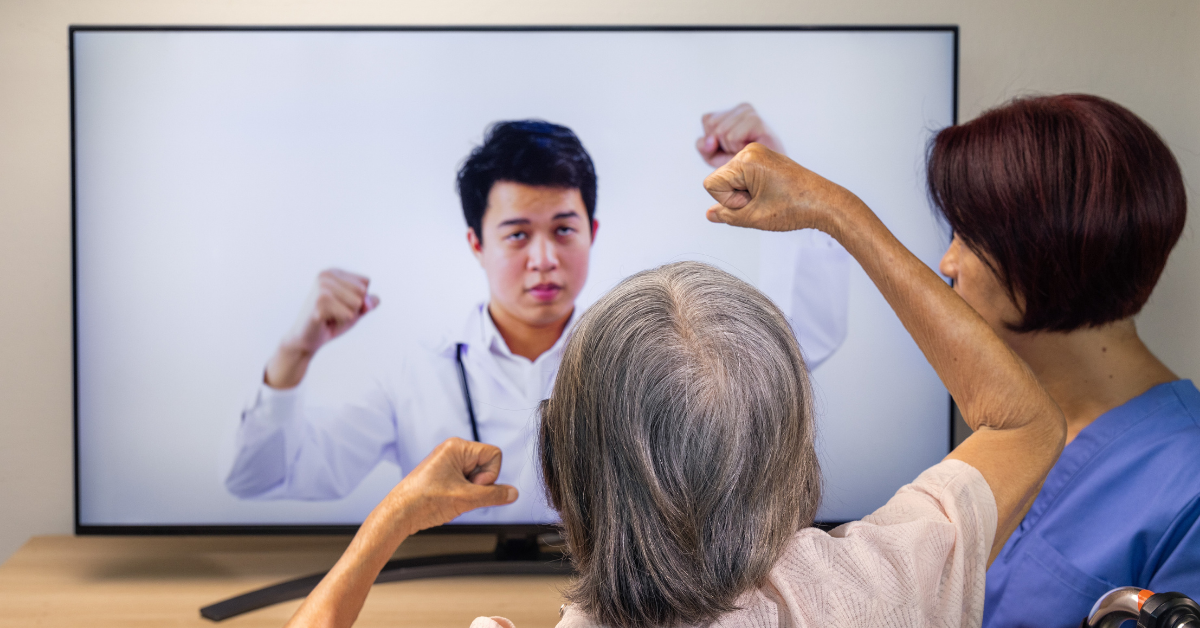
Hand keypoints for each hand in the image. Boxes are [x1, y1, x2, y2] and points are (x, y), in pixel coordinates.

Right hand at [266, 269, 379, 387]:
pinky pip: (349, 314)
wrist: (307, 339)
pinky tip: (326, 322)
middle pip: (362, 292)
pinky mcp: (319, 303)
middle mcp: (326, 275)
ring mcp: (321, 288)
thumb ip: (368, 303)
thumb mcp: (355, 310)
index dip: (359, 299)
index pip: (365, 282)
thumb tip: (374, 300)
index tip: (340, 304)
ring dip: (348, 316)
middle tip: (335, 313)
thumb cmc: (331, 322)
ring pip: (357, 303)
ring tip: (331, 317)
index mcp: (334, 272)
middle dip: (354, 308)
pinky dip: (342, 322)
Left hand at [282, 438, 516, 627]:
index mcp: (457, 446)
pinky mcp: (443, 474)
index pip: (494, 454)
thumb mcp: (466, 499)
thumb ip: (495, 495)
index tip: (472, 486)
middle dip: (480, 483)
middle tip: (460, 494)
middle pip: (486, 464)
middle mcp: (452, 450)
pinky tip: (448, 501)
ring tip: (451, 499)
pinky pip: (466, 482)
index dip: (490, 474)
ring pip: (476, 475)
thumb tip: (513, 493)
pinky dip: (463, 493)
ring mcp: (447, 462)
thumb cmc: (425, 502)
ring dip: (470, 491)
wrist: (398, 514)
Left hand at [696, 103, 785, 167]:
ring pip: (721, 131)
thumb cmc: (742, 164)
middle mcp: (743, 108)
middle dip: (721, 144)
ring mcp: (751, 113)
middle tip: (740, 150)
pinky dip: (737, 149)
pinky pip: (732, 137)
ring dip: (730, 148)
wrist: (767, 176)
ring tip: (746, 150)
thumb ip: (703, 147)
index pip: (707, 119)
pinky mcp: (757, 121)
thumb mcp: (714, 157)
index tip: (731, 148)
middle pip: (712, 124)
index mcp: (734, 111)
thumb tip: (710, 141)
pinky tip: (750, 149)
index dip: (713, 140)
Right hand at [704, 143, 862, 234]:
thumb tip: (710, 214)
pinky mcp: (765, 159)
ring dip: (743, 194)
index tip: (751, 203)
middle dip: (735, 197)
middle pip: (721, 180)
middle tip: (762, 202)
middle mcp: (750, 151)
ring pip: (731, 179)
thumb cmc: (795, 208)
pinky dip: (751, 189)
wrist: (825, 203)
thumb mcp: (754, 218)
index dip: (727, 201)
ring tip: (767, 199)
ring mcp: (759, 153)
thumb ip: (726, 216)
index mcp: (746, 160)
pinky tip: (769, 195)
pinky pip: (744, 176)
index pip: (711, 184)